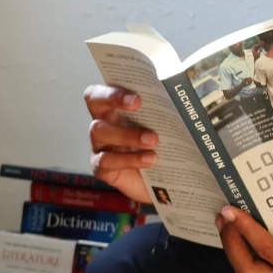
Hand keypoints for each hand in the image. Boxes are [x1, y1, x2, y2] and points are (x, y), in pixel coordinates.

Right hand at [85, 84, 155, 202]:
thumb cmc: (162, 149)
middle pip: (94, 103)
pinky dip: (130, 159)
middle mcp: (103, 123)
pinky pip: (107, 161)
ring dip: (127, 133)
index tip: (137, 96)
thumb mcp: (165, 127)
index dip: (113, 89)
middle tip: (138, 103)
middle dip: (113, 98)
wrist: (163, 183)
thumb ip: (164, 111)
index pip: (103, 90)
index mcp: (115, 109)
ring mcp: (99, 146)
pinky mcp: (102, 168)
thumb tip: (177, 96)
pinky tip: (150, 159)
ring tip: (154, 139)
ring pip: (100, 131)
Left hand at [216, 207, 272, 272]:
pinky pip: (264, 272)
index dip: (245, 230)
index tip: (232, 210)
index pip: (266, 251)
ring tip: (229, 223)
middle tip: (224, 218)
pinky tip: (248, 235)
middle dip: (231, 245)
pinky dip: (251, 253)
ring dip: (237, 249)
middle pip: (248, 272)